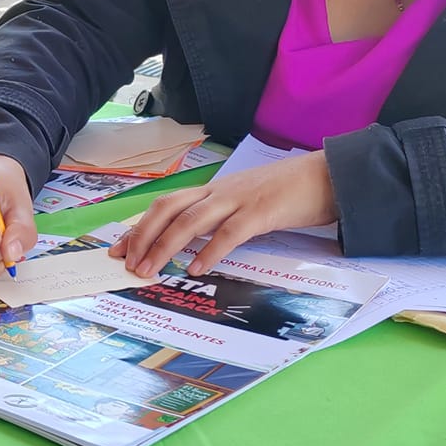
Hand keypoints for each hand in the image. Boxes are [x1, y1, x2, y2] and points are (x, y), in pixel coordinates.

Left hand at [111, 152, 336, 277]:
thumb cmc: (287, 193)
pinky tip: (195, 267)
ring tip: (149, 269)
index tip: (118, 248)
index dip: (139, 226)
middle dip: (143, 236)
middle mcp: (219, 192)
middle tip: (127, 263)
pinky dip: (209, 251)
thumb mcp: (245, 202)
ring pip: (190, 220)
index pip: (166, 204)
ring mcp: (238, 200)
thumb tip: (194, 244)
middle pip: (168, 209)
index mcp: (214, 190)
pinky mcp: (261, 212)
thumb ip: (221, 218)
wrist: (326, 176)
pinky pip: (229, 233)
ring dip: (165, 246)